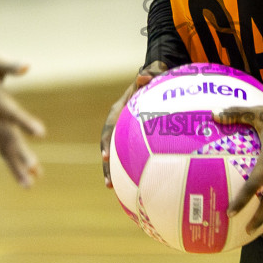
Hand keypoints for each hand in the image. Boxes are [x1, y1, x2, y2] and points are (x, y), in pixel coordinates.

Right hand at [0, 55, 44, 186]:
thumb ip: (9, 64)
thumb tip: (27, 65)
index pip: (11, 112)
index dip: (25, 122)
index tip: (41, 133)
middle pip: (7, 137)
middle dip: (21, 153)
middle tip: (34, 168)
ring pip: (4, 149)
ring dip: (16, 166)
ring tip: (30, 184)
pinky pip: (1, 149)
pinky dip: (13, 163)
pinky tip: (29, 177)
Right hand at [99, 60, 168, 185]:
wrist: (156, 79)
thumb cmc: (154, 77)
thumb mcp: (152, 74)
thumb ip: (149, 76)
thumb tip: (144, 77)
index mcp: (118, 110)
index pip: (109, 128)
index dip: (106, 142)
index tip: (105, 155)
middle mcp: (118, 123)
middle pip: (107, 146)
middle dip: (106, 165)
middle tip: (109, 182)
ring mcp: (123, 132)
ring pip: (115, 153)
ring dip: (112, 170)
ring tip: (112, 188)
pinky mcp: (131, 138)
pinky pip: (128, 154)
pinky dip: (128, 168)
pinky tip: (135, 184)